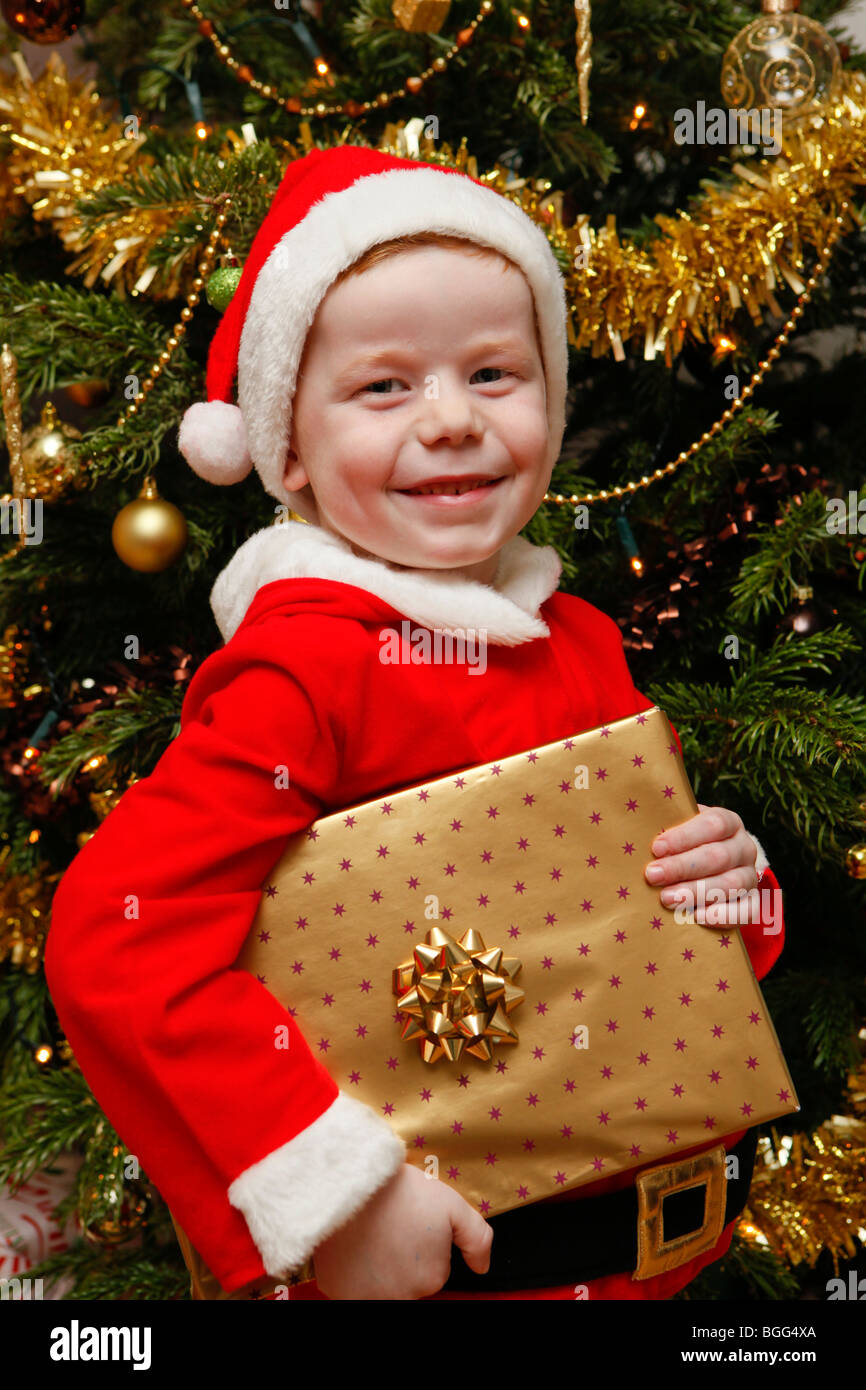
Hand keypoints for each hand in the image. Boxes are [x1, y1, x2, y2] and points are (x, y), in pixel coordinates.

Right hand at [311, 1161, 492, 1299]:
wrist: (349, 1184)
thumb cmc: (399, 1191)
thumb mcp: (450, 1203)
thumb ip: (477, 1238)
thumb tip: (482, 1267)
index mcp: (432, 1278)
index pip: (433, 1269)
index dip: (423, 1243)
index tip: (411, 1223)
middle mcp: (403, 1296)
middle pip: (408, 1280)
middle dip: (402, 1257)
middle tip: (390, 1226)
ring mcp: (369, 1297)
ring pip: (382, 1284)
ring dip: (379, 1266)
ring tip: (371, 1232)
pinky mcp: (339, 1292)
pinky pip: (352, 1286)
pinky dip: (352, 1271)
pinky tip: (353, 1245)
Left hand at [644, 803, 759, 924]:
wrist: (712, 867)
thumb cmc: (685, 846)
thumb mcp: (679, 831)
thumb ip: (666, 831)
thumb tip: (635, 835)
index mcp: (728, 823)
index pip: (713, 824)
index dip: (684, 836)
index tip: (657, 848)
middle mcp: (744, 847)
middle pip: (718, 856)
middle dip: (683, 867)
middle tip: (652, 876)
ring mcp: (750, 876)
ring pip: (732, 884)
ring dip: (697, 892)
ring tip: (668, 899)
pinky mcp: (751, 901)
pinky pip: (745, 911)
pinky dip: (723, 915)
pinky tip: (697, 917)